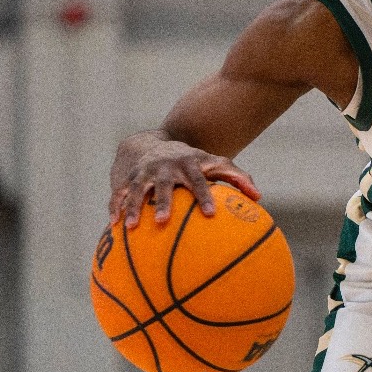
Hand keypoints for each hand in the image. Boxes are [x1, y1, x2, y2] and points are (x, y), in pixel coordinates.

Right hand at [109, 134, 259, 227]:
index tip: (210, 215)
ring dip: (133, 207)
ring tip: (130, 227)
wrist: (156, 144)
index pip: (198, 181)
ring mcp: (144, 172)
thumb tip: (258, 197)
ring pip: (137, 189)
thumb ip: (237, 178)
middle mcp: (165, 167)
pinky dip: (116, 207)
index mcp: (188, 164)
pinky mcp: (128, 179)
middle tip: (164, 222)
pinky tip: (113, 225)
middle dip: (163, 203)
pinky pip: (119, 193)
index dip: (204, 196)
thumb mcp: (215, 164)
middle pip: (163, 185)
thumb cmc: (194, 162)